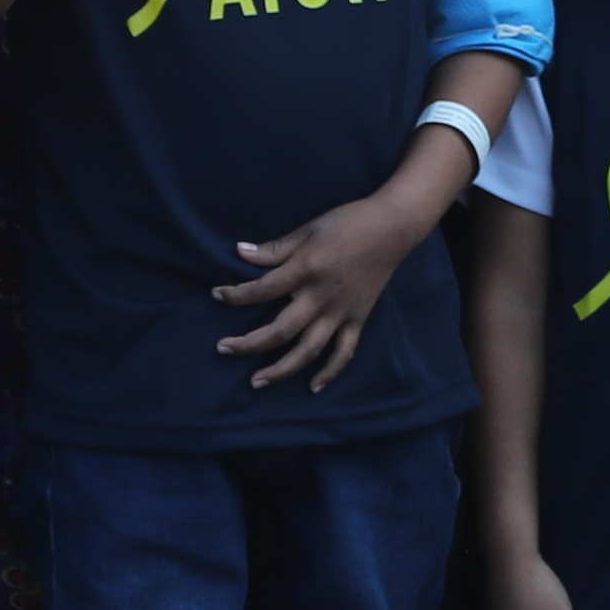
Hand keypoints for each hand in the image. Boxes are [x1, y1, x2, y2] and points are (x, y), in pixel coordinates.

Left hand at [216, 185, 420, 388]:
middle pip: (280, 331)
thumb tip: (239, 253)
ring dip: (281, 369)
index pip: (262, 290)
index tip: (217, 295)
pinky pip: (344, 352)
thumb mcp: (308, 229)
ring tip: (257, 381)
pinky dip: (330, 372)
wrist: (392, 228)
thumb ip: (275, 248)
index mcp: (306, 269)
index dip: (235, 295)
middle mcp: (321, 297)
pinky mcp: (358, 319)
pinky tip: (313, 387)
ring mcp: (341, 312)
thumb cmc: (347, 223)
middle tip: (223, 349)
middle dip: (248, 343)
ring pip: (308, 350)